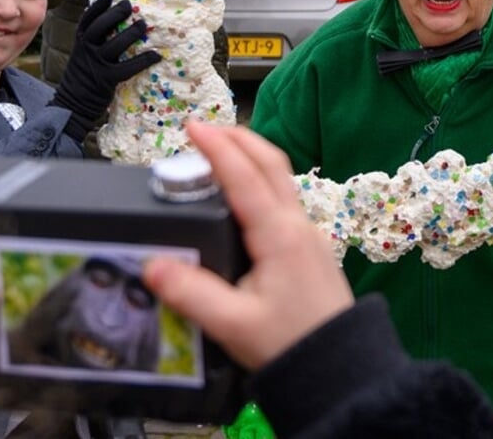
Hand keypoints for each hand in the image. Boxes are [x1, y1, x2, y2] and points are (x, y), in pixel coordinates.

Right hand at [50, 0, 159, 137]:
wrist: (72, 103)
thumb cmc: (84, 75)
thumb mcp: (82, 53)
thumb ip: (93, 38)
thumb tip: (110, 18)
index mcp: (80, 41)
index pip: (87, 19)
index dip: (98, 5)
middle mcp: (86, 50)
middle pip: (99, 27)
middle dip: (114, 14)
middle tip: (128, 4)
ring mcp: (96, 65)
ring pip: (114, 45)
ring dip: (130, 34)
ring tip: (143, 25)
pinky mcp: (107, 80)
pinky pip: (127, 68)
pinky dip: (143, 61)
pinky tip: (156, 55)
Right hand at [143, 121, 354, 369]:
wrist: (338, 367)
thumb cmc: (292, 345)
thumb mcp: (233, 323)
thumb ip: (191, 294)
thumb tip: (154, 266)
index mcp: (279, 236)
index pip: (244, 177)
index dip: (217, 147)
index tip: (193, 127)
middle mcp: (297, 227)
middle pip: (270, 164)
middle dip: (238, 138)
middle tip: (204, 127)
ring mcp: (308, 236)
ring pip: (281, 179)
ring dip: (251, 157)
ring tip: (221, 150)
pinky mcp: (310, 249)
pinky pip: (284, 199)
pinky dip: (261, 180)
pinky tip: (246, 193)